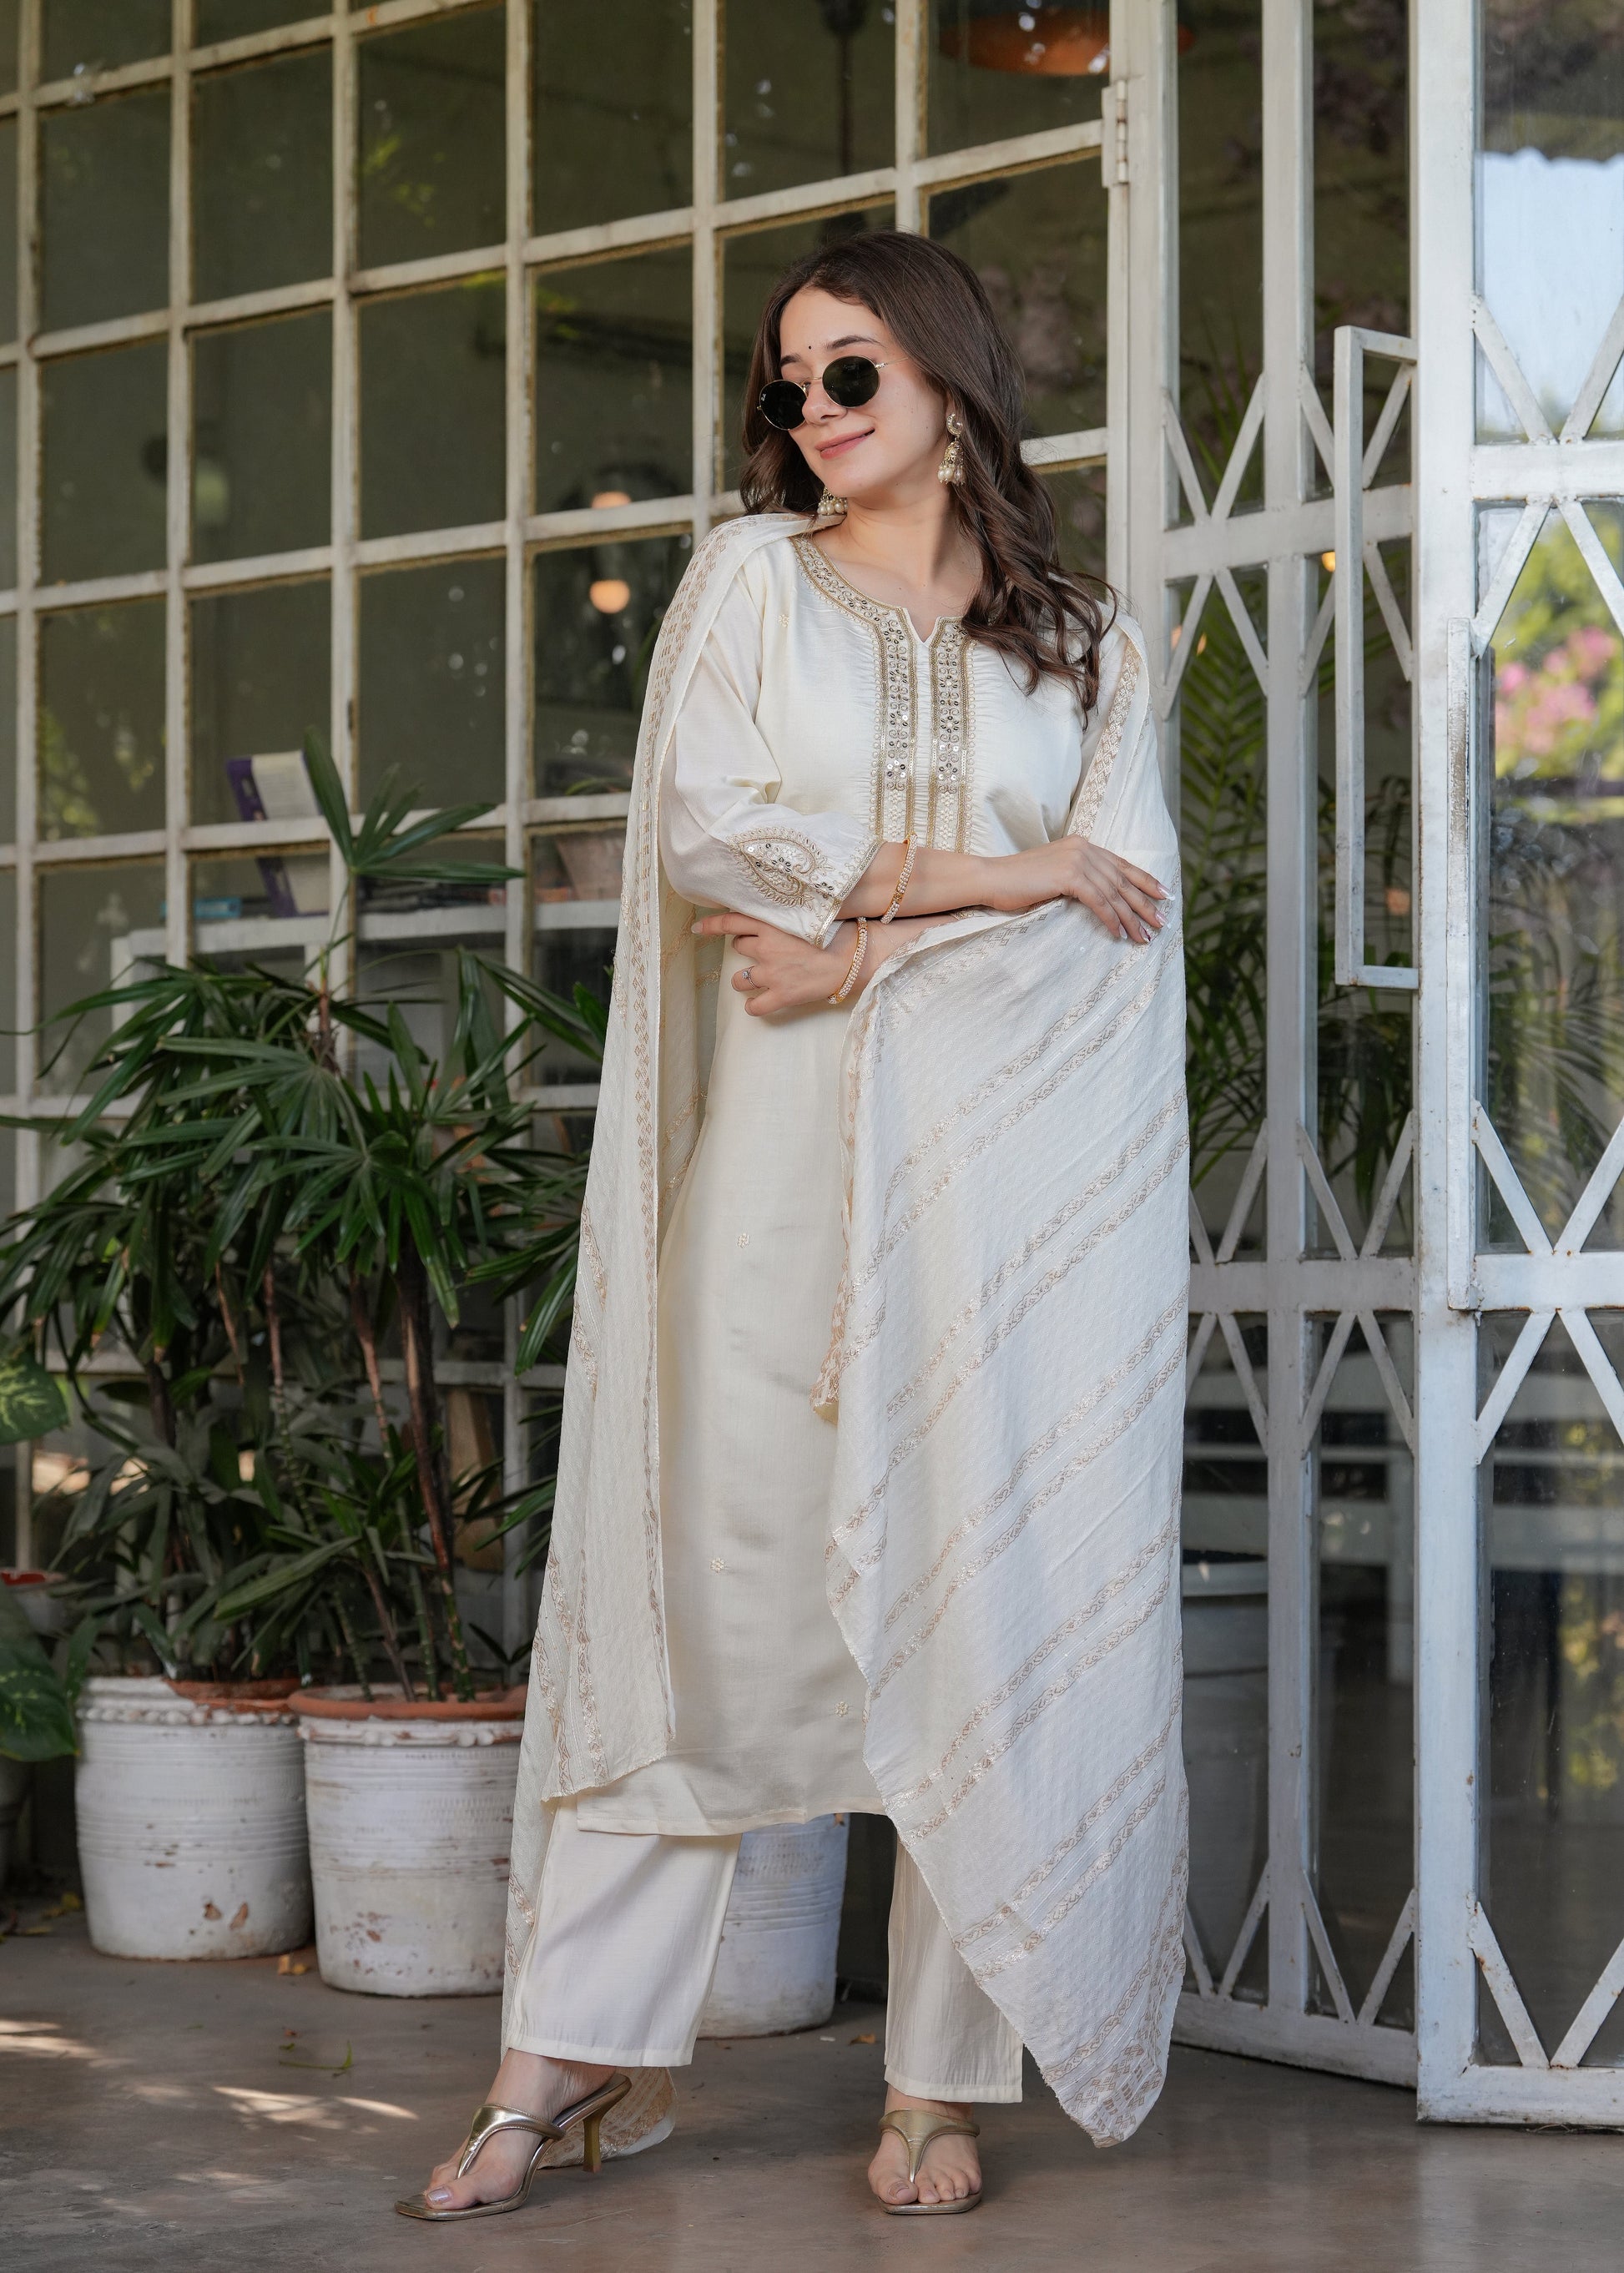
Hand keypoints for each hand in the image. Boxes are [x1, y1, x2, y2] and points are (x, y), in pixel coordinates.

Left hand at [692, 909, 848, 1015]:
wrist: (849, 962)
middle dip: (746, 950)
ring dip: (744, 979)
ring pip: (738, 979)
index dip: (711, 925)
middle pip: (738, 948)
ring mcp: (771, 974)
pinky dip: (753, 1006)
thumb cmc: (832, 937)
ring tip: (759, 978)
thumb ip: (782, 917)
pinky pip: (753, 1006)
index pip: (731, 921)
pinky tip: (760, 1002)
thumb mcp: (804, 918)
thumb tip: (768, 915)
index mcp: (771, 926)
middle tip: (766, 952)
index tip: (698, 928)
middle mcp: (765, 948)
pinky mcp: (780, 996)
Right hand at [984, 839, 1169, 942]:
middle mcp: (1083, 848)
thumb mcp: (1054, 874)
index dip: (1146, 881)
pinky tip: (1118, 934)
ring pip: (1114, 893)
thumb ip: (1077, 877)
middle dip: (1145, 904)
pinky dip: (1110, 919)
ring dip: (1131, 918)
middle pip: (1123, 880)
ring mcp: (1076, 859)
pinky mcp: (1068, 875)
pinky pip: (1098, 901)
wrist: (991, 878)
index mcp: (1082, 845)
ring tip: (1143, 936)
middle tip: (1162, 922)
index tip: (1165, 895)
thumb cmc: (1017, 883)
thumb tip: (1102, 898)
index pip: (1121, 865)